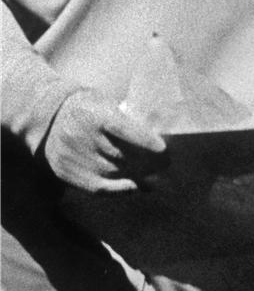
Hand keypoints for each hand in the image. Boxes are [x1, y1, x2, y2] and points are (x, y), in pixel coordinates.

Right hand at [44, 89, 167, 192]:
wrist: (50, 118)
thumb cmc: (89, 106)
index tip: (163, 150)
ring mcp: (72, 155)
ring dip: (136, 176)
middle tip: (166, 165)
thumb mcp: (105, 101)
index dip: (144, 140)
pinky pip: (97, 187)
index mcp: (94, 113)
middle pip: (120, 154)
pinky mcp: (66, 172)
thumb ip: (126, 116)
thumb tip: (155, 137)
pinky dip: (119, 189)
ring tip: (156, 179)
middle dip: (146, 161)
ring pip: (112, 171)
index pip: (123, 128)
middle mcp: (81, 135)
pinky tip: (135, 187)